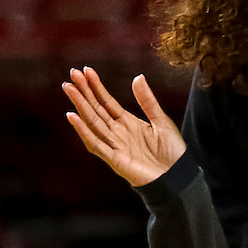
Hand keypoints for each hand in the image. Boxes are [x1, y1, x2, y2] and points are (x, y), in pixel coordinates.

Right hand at [62, 67, 185, 186]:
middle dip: (83, 92)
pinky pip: (96, 144)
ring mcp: (114, 145)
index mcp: (128, 123)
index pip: (107, 101)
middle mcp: (118, 132)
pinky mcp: (114, 160)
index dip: (96, 87)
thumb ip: (147, 101)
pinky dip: (83, 131)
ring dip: (80, 106)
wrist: (178, 177)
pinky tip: (73, 116)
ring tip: (69, 89)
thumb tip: (137, 77)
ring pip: (93, 123)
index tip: (85, 71)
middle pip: (96, 109)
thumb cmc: (172, 152)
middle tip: (71, 74)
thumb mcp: (161, 121)